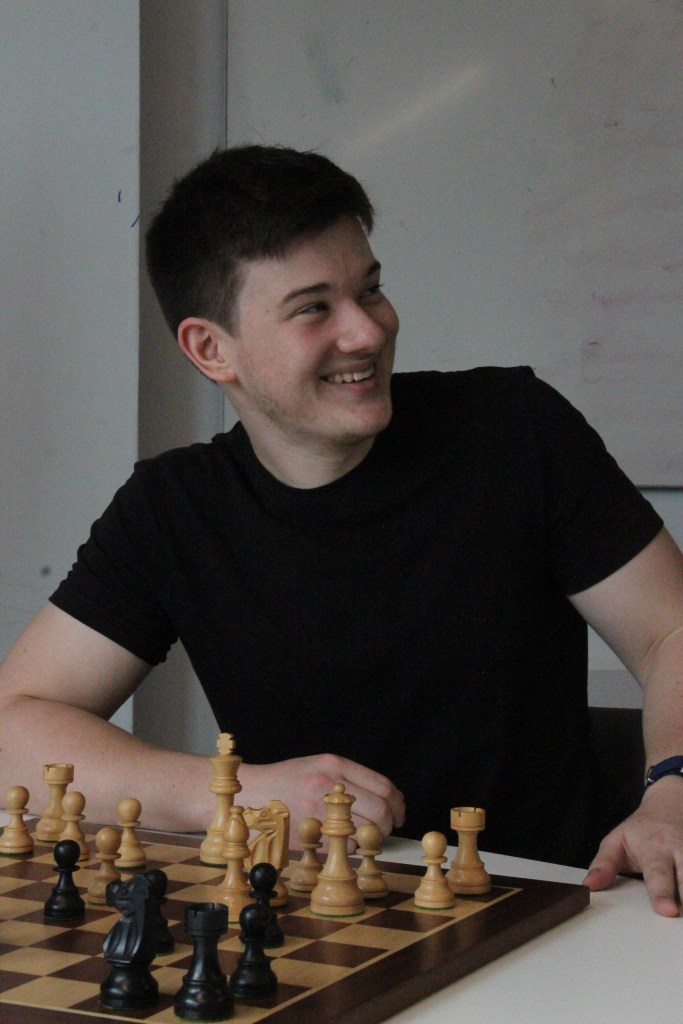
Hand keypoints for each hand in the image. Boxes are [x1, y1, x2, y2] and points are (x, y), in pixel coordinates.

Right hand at [238, 753, 404, 842]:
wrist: (252, 793)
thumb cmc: (286, 781)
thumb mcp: (318, 765)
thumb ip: (350, 777)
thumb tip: (387, 796)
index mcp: (334, 765)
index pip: (383, 786)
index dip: (398, 803)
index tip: (399, 813)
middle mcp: (329, 785)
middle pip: (380, 810)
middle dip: (388, 824)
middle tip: (384, 828)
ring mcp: (319, 810)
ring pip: (365, 830)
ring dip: (369, 837)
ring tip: (361, 834)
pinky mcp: (310, 832)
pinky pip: (343, 846)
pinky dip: (347, 847)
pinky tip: (338, 841)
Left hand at [582, 777, 682, 915]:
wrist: (670, 804)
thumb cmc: (641, 829)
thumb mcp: (617, 840)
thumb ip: (604, 865)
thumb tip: (589, 886)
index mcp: (654, 848)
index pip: (658, 874)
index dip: (662, 893)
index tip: (667, 910)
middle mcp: (679, 851)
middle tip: (682, 915)